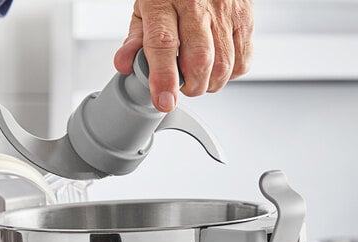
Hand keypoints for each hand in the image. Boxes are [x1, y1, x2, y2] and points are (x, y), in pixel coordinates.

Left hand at [114, 0, 253, 111]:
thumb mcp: (144, 9)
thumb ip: (135, 39)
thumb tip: (124, 64)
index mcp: (164, 1)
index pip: (163, 44)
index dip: (164, 79)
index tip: (164, 101)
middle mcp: (197, 4)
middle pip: (199, 60)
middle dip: (190, 86)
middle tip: (181, 86)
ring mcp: (225, 9)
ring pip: (224, 64)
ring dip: (208, 84)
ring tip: (197, 77)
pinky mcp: (246, 15)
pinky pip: (242, 59)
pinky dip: (229, 74)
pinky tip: (216, 66)